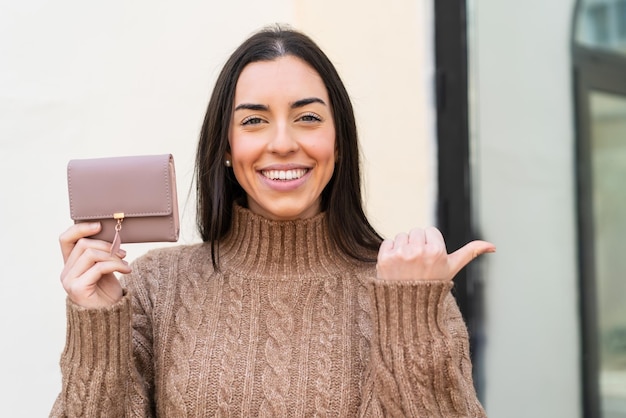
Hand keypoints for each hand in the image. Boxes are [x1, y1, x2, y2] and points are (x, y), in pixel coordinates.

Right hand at [59, 222, 130, 308]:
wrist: (110, 319)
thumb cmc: (107, 294)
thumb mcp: (104, 270)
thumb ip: (101, 255)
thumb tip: (111, 236)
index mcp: (70, 265)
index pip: (66, 239)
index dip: (80, 228)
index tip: (99, 225)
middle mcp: (66, 273)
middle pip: (83, 244)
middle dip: (106, 245)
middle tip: (122, 252)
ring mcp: (70, 281)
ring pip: (90, 254)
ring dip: (112, 256)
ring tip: (125, 262)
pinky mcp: (78, 288)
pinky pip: (99, 267)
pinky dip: (116, 265)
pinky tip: (126, 270)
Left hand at [376, 227, 494, 280]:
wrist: (408, 306)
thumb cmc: (433, 286)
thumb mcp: (452, 268)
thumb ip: (470, 253)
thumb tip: (493, 246)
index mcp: (436, 250)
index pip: (430, 231)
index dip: (430, 245)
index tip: (430, 260)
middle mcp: (418, 251)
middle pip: (416, 232)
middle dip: (417, 245)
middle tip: (418, 264)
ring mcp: (400, 255)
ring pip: (401, 236)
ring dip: (403, 248)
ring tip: (407, 266)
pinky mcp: (385, 258)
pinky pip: (387, 242)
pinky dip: (390, 252)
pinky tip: (396, 266)